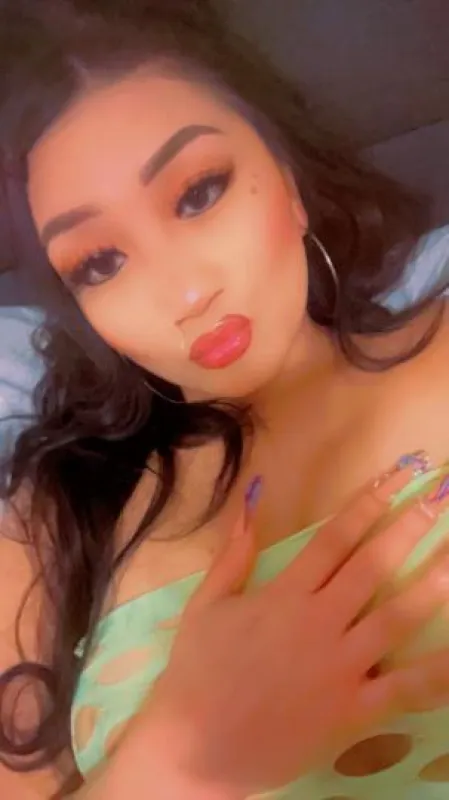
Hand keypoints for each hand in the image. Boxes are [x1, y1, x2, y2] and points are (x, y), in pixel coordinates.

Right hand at [124, 460, 448, 797]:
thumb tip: (251, 500)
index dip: (368, 504)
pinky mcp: (352, 711)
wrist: (195, 747)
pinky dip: (434, 670)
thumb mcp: (205, 604)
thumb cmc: (196, 671)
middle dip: (408, 530)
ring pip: (397, 618)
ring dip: (431, 585)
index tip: (395, 480)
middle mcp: (319, 622)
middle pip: (372, 567)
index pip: (335, 538)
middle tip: (437, 501)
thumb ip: (233, 553)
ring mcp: (341, 667)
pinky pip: (403, 688)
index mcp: (285, 594)